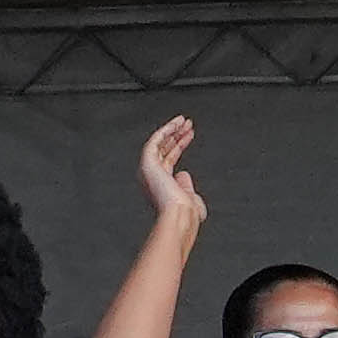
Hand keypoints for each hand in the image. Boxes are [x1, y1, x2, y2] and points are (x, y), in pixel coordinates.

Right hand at [137, 114, 204, 231]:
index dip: (179, 145)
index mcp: (160, 184)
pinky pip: (154, 141)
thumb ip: (185, 185)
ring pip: (158, 143)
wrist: (180, 216)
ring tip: (184, 121)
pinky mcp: (147, 163)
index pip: (169, 159)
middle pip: (163, 149)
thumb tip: (183, 172)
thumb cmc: (186, 214)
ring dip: (171, 130)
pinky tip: (176, 124)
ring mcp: (148, 170)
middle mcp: (152, 176)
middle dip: (176, 135)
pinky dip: (165, 131)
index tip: (189, 135)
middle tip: (187, 124)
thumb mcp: (189, 197)